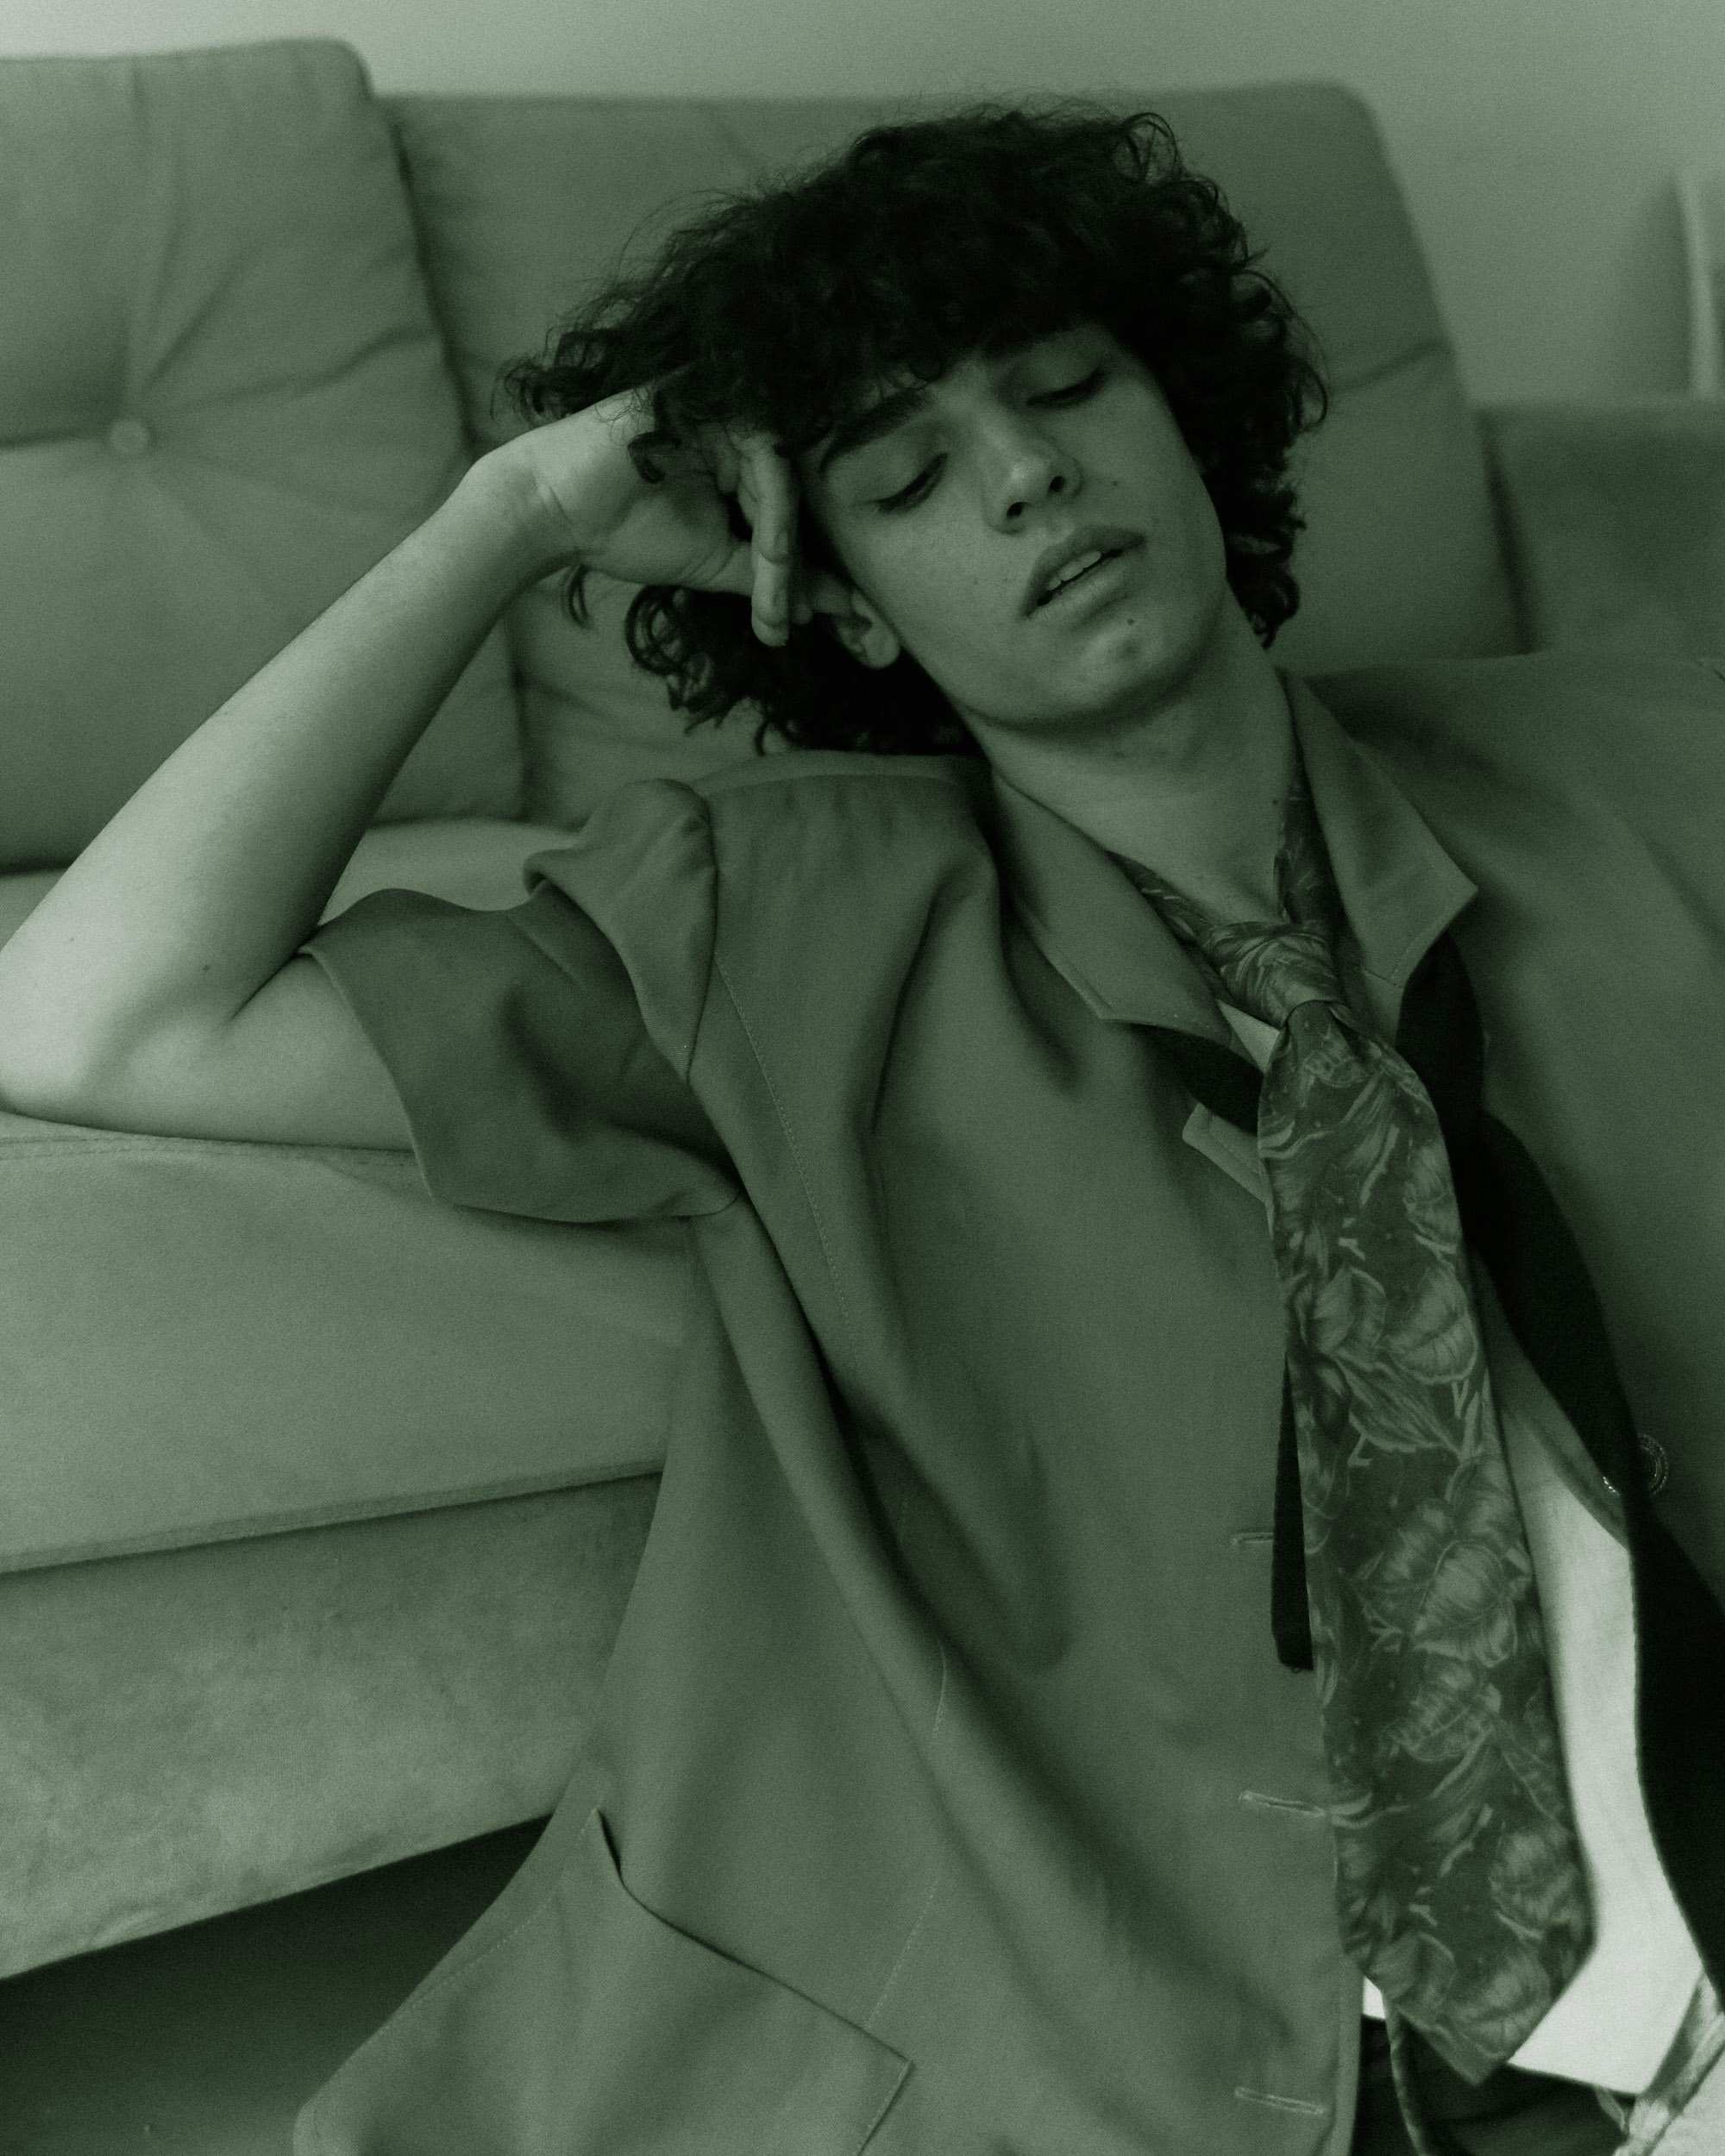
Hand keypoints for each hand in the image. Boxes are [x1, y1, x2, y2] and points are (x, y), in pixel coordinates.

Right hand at [493, 385, 849, 645]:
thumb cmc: (623, 530)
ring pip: (784, 480)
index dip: (806, 571)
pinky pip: (763, 453)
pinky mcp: (710, 400)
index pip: (791, 513)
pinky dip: (773, 510)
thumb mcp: (714, 562)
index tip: (820, 622)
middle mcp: (739, 431)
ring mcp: (725, 410)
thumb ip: (771, 577)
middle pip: (795, 498)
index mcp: (740, 461)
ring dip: (785, 547)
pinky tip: (772, 552)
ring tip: (779, 597)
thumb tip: (835, 607)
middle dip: (801, 566)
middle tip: (800, 618)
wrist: (556, 509)